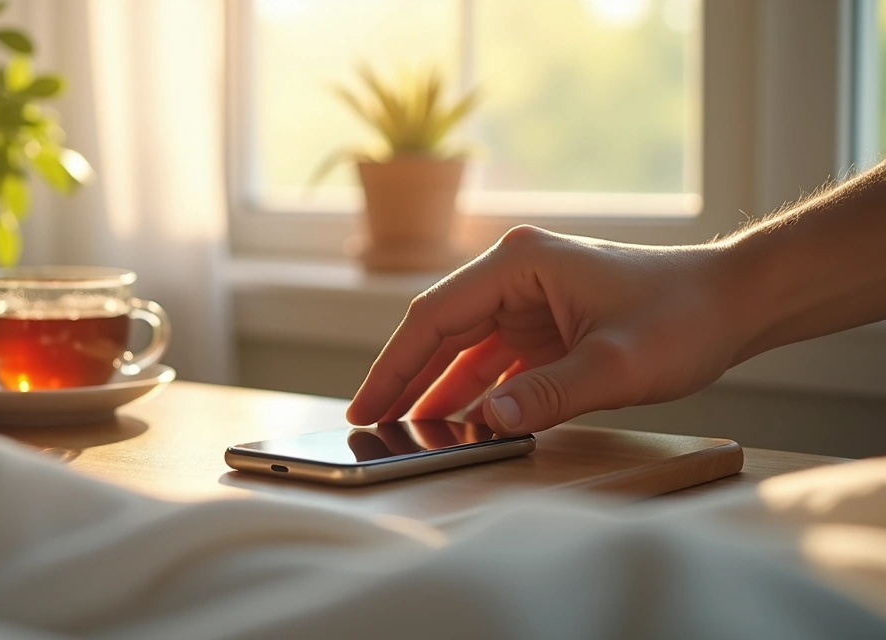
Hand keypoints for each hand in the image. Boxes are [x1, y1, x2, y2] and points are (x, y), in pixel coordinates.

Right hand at [347, 226, 749, 434]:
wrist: (734, 302)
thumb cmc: (683, 315)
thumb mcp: (616, 364)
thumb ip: (548, 394)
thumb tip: (486, 422)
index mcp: (519, 263)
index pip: (435, 315)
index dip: (394, 365)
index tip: (366, 405)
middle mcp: (515, 276)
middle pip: (440, 332)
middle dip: (405, 380)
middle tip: (368, 426)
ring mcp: (529, 302)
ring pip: (463, 351)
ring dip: (437, 391)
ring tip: (402, 433)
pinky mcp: (545, 328)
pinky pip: (495, 364)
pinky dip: (475, 394)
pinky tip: (457, 424)